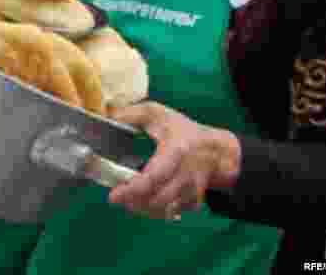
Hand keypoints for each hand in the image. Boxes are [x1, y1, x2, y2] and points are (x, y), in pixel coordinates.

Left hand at [108, 102, 240, 221]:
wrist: (216, 150)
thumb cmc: (182, 131)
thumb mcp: (157, 113)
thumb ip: (132, 113)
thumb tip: (109, 118)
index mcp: (176, 151)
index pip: (155, 176)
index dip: (134, 188)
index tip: (114, 195)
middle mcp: (186, 174)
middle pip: (159, 199)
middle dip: (134, 202)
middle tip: (117, 197)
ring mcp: (191, 190)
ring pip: (166, 210)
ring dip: (143, 209)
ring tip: (127, 201)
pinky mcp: (192, 201)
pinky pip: (173, 213)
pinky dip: (157, 212)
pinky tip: (143, 205)